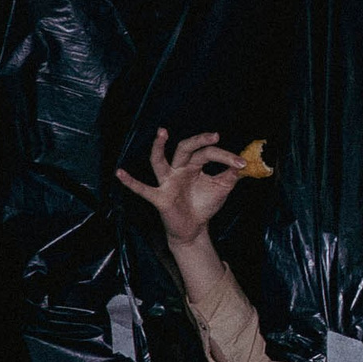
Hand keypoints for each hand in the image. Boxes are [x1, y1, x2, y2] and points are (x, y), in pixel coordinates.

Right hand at [115, 128, 246, 247]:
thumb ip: (230, 175)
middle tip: (214, 136)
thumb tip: (242, 164)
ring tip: (162, 132)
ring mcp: (167, 182)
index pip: (207, 153)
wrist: (195, 228)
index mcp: (193, 165)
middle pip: (184, 149)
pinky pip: (143, 189)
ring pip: (159, 161)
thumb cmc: (204, 204)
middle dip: (198, 141)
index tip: (242, 163)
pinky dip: (131, 182)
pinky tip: (120, 173)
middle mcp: (178, 170)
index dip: (225, 157)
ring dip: (159, 147)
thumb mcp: (221, 188)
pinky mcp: (160, 197)